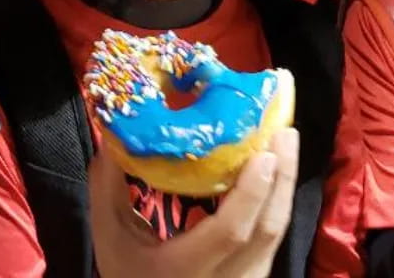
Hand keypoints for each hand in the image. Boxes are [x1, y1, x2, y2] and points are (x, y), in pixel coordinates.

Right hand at [89, 128, 299, 277]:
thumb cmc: (128, 273)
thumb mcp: (110, 236)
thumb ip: (108, 187)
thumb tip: (111, 134)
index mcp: (187, 268)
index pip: (229, 233)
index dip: (250, 194)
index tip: (262, 155)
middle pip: (267, 228)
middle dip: (280, 177)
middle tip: (283, 130)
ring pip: (277, 231)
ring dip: (284, 183)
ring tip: (285, 138)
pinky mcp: (255, 272)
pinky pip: (272, 233)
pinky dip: (276, 198)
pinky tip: (275, 169)